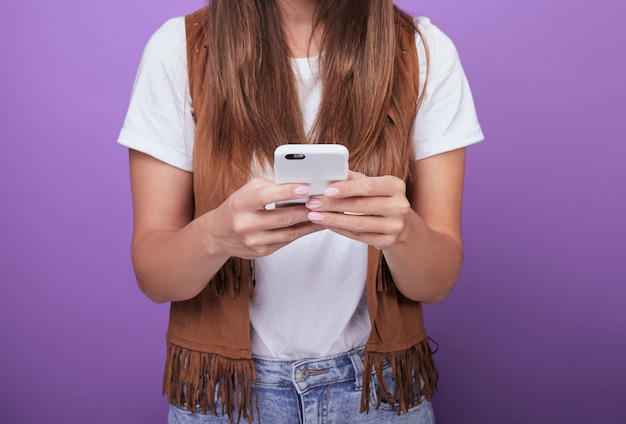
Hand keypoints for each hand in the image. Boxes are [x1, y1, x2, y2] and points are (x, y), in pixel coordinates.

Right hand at [206, 178, 322, 258]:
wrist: (218, 235)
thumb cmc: (236, 207)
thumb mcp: (246, 191)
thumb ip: (269, 186)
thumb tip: (296, 185)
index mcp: (240, 204)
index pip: (266, 196)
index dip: (287, 192)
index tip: (305, 187)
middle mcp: (245, 224)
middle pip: (283, 217)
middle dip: (306, 209)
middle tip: (323, 201)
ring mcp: (254, 241)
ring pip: (289, 232)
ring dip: (309, 223)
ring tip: (325, 213)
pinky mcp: (262, 252)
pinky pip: (287, 241)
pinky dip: (303, 232)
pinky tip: (314, 224)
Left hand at [304, 171, 411, 248]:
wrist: (399, 222)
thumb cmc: (380, 197)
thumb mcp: (371, 184)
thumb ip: (353, 178)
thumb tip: (331, 173)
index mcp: (396, 186)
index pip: (368, 187)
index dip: (346, 189)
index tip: (326, 190)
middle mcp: (399, 206)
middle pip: (361, 206)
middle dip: (333, 204)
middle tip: (313, 203)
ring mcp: (394, 226)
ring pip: (358, 224)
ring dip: (333, 219)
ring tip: (315, 215)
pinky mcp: (388, 242)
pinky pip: (358, 236)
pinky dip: (340, 230)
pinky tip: (327, 224)